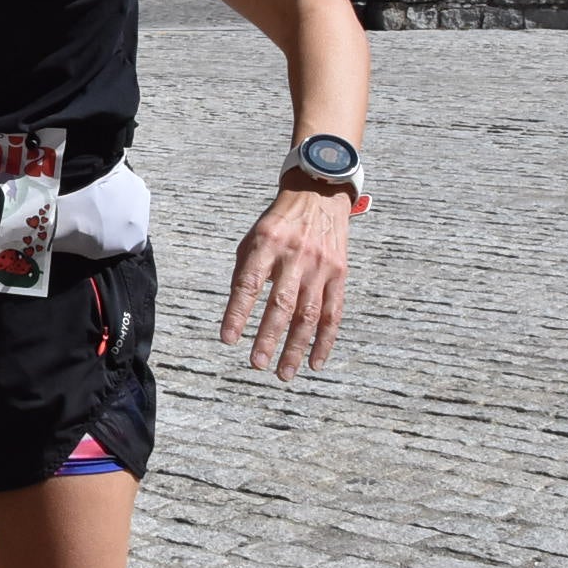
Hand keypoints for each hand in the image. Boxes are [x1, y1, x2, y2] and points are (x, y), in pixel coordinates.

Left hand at [219, 177, 349, 377]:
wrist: (319, 194)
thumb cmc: (278, 223)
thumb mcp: (253, 236)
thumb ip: (245, 271)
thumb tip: (237, 312)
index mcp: (266, 243)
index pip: (249, 283)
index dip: (237, 313)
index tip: (227, 339)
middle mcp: (295, 255)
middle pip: (281, 304)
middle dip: (268, 337)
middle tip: (256, 364)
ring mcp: (320, 266)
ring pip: (308, 315)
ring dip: (296, 348)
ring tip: (283, 373)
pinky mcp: (339, 274)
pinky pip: (333, 314)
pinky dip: (325, 341)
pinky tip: (315, 363)